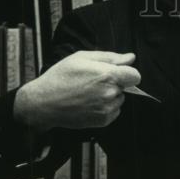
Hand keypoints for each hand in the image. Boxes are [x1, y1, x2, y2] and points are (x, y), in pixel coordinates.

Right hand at [14, 51, 140, 130]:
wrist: (44, 102)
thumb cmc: (60, 77)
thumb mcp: (82, 58)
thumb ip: (110, 57)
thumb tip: (131, 57)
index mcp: (107, 75)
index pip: (135, 75)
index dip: (126, 73)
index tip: (115, 73)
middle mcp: (110, 93)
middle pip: (125, 87)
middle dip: (114, 83)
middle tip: (92, 82)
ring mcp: (107, 108)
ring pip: (120, 99)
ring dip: (110, 96)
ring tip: (88, 93)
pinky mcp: (103, 120)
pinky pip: (114, 111)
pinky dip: (106, 107)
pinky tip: (89, 103)